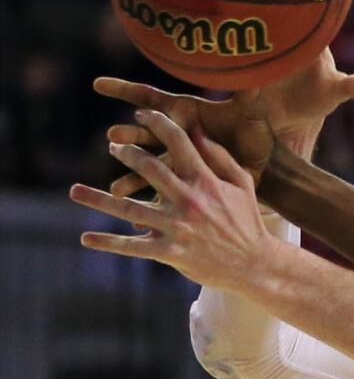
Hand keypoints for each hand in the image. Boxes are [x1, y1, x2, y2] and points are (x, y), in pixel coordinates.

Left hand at [70, 110, 278, 291]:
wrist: (253, 264)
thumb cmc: (247, 221)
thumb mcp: (241, 183)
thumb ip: (219, 156)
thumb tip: (197, 129)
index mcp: (206, 181)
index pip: (178, 143)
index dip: (158, 123)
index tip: (141, 114)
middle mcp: (188, 201)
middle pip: (149, 168)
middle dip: (127, 152)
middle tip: (113, 145)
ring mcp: (176, 228)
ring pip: (129, 208)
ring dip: (98, 199)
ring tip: (74, 190)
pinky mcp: (169, 252)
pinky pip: (132, 246)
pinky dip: (108, 243)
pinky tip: (86, 237)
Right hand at [98, 49, 353, 195]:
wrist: (304, 103)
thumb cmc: (311, 90)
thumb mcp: (331, 88)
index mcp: (231, 103)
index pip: (191, 96)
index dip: (156, 97)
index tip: (115, 91)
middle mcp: (214, 118)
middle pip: (169, 126)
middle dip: (141, 134)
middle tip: (111, 138)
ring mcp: (210, 135)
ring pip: (167, 151)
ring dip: (143, 163)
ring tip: (113, 176)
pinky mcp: (217, 150)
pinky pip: (181, 167)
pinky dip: (160, 179)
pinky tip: (133, 196)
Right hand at [98, 80, 276, 196]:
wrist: (267, 163)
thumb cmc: (256, 131)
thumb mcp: (250, 108)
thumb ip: (245, 87)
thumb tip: (246, 60)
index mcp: (186, 112)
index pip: (150, 97)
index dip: (124, 89)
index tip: (98, 84)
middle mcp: (176, 133)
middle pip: (146, 132)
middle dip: (130, 135)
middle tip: (114, 137)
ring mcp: (178, 156)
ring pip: (149, 163)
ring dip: (133, 173)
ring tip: (116, 188)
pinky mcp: (184, 178)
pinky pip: (161, 189)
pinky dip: (149, 199)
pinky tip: (136, 213)